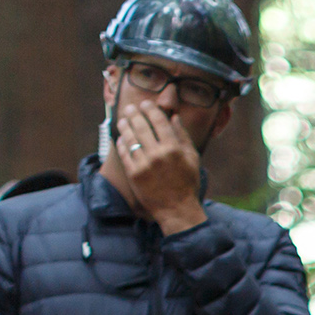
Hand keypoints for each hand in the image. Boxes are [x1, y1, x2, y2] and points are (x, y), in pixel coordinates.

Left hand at [112, 100, 207, 233]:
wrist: (177, 210)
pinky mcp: (133, 174)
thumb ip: (183, 137)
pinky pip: (124, 153)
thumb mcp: (192, 159)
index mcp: (174, 149)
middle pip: (141, 126)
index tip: (145, 104)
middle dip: (134, 114)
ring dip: (125, 125)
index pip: (159, 121)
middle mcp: (158, 154)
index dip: (150, 109)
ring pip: (130, 138)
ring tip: (123, 120)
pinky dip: (122, 143)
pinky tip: (121, 137)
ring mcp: (144, 164)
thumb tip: (174, 117)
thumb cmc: (188, 184)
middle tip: (129, 108)